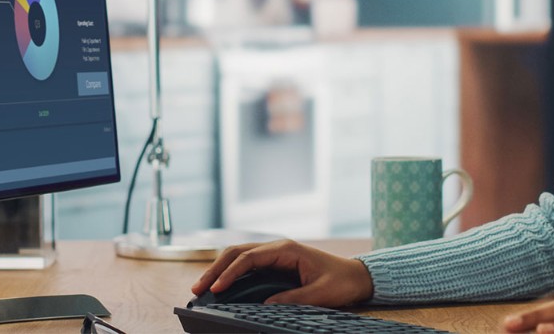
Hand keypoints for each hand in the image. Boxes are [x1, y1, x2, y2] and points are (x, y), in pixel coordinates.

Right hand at [191, 240, 374, 306]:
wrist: (356, 276)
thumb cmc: (340, 282)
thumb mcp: (319, 294)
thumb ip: (292, 299)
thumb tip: (265, 306)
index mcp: (287, 250)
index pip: (250, 257)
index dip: (231, 272)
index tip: (217, 288)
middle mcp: (277, 248)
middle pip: (238, 252)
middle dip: (216, 268)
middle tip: (198, 288)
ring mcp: (274, 254)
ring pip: (239, 256)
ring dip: (219, 269)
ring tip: (202, 287)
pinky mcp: (274, 264)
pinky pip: (247, 265)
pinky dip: (230, 273)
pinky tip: (220, 285)